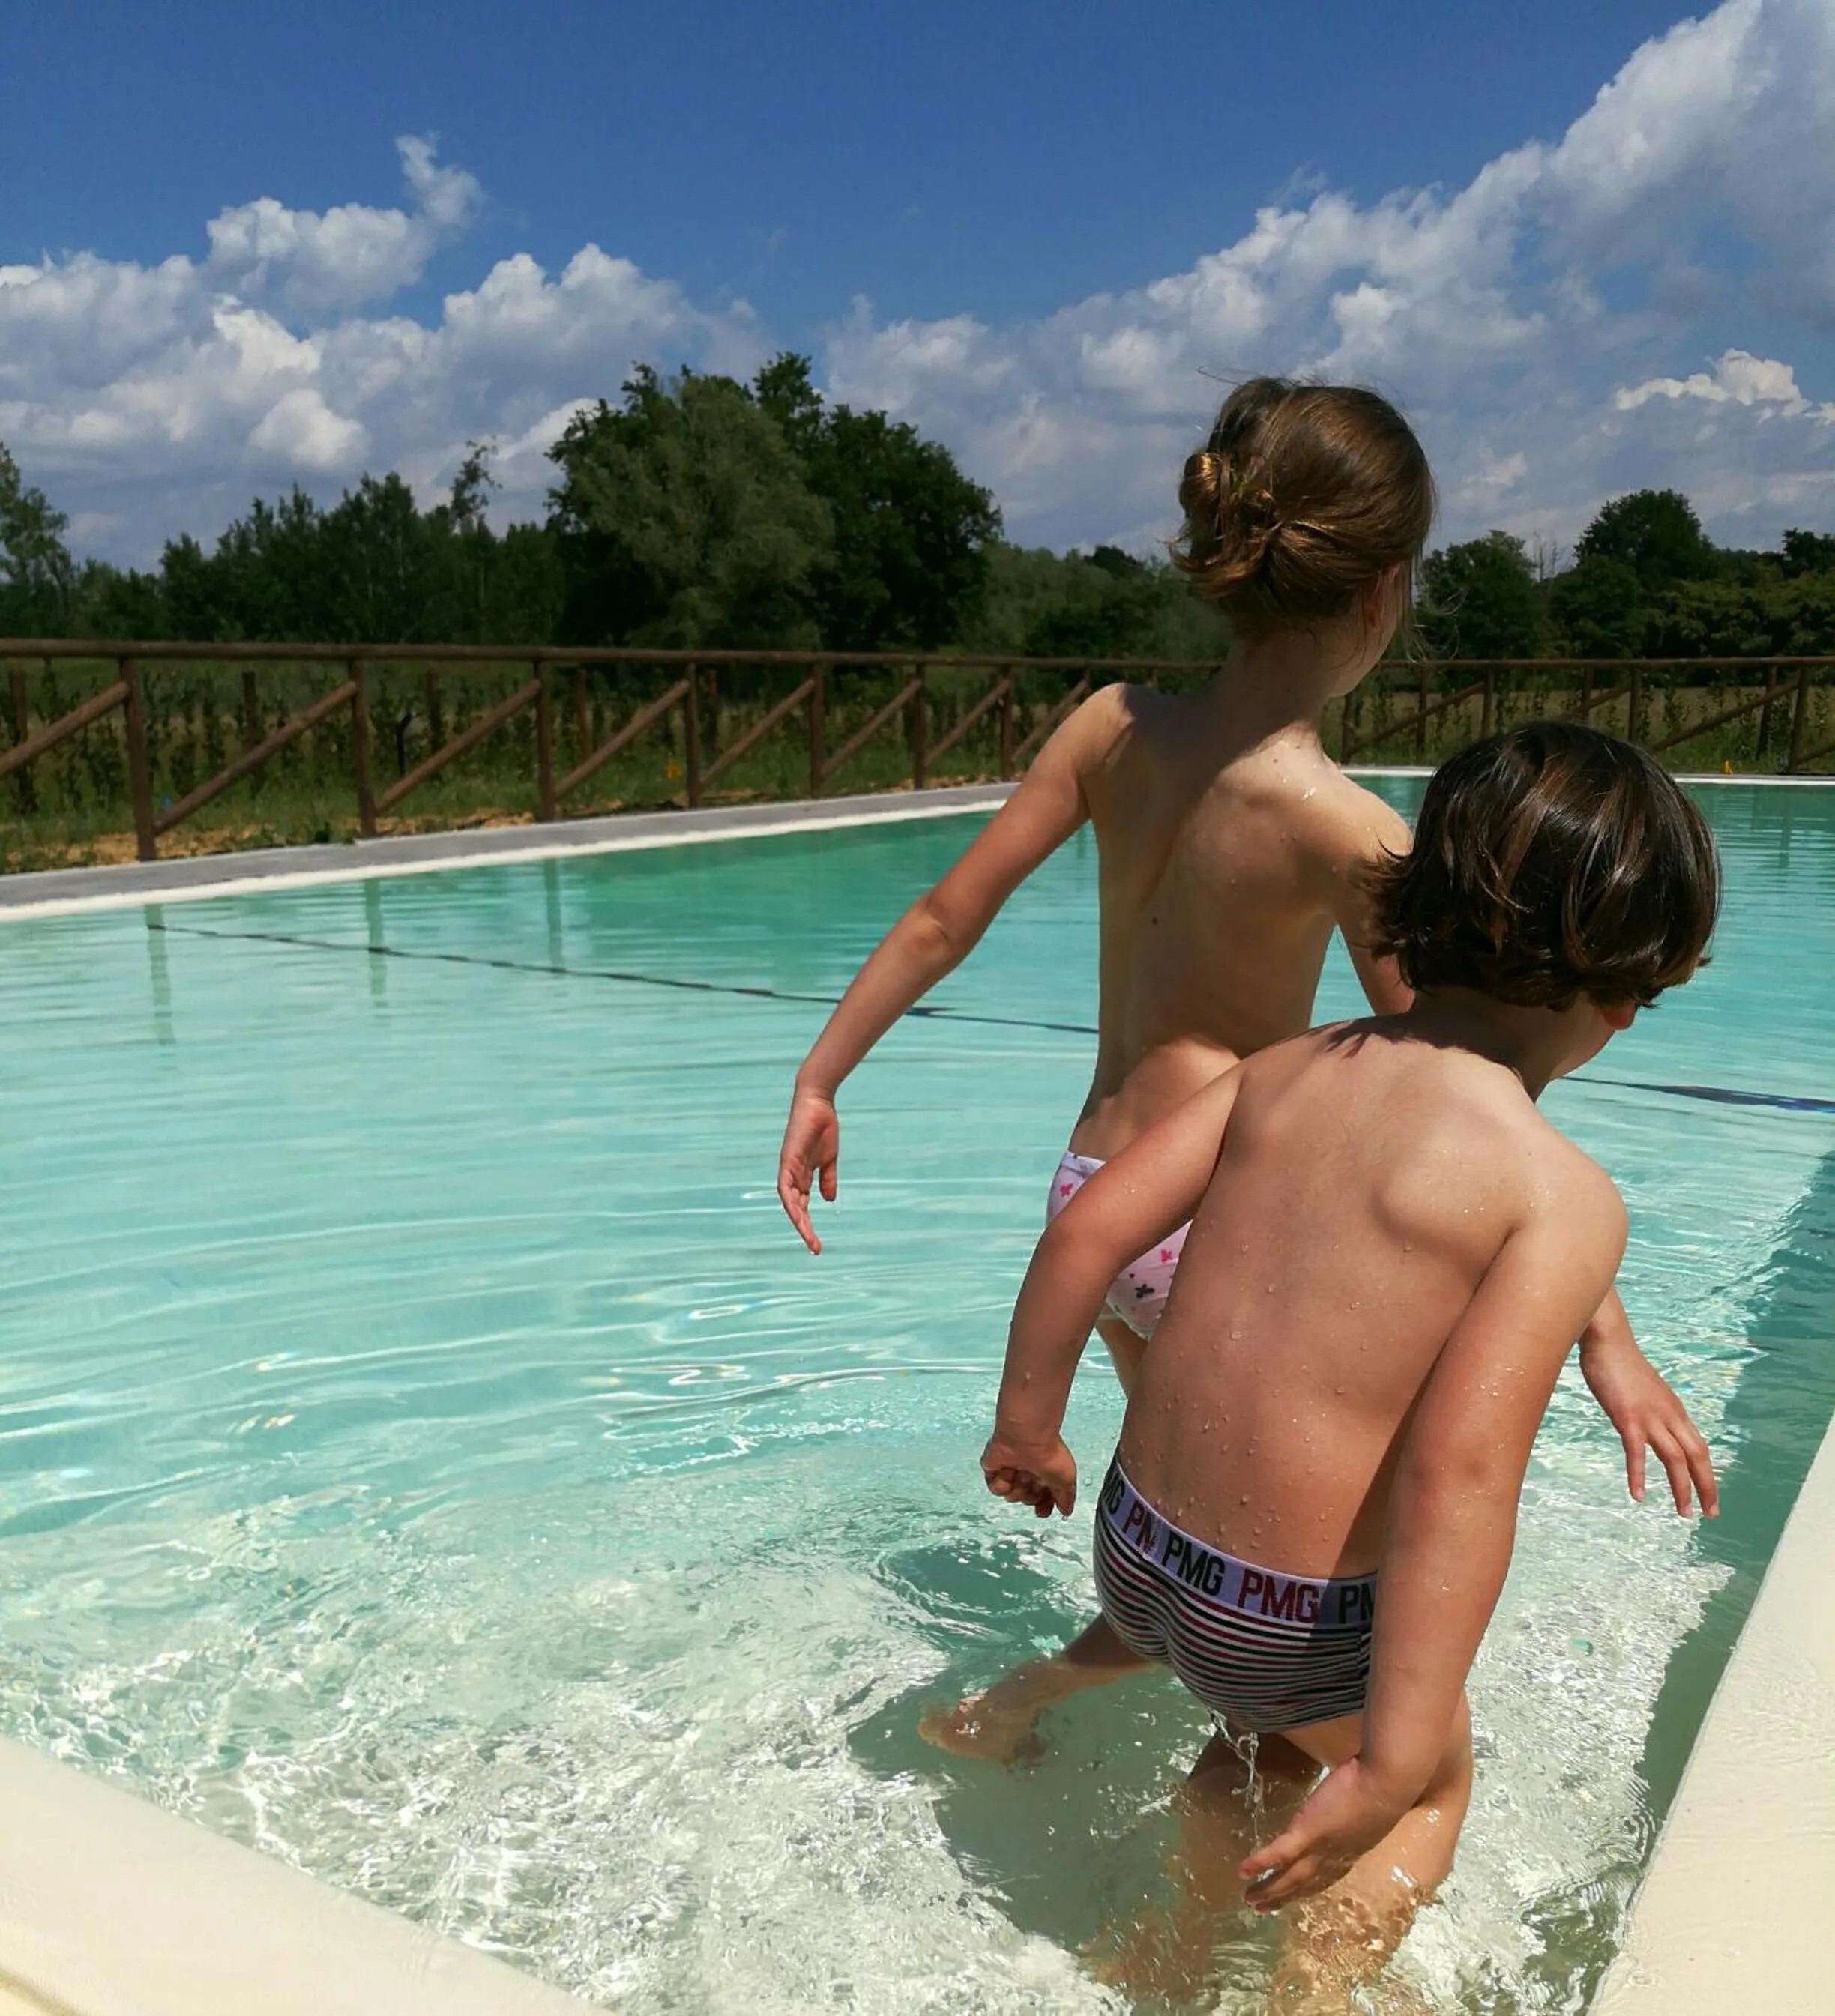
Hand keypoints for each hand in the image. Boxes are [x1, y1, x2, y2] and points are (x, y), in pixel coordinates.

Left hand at [777, 1087, 838, 1254]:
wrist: (817, 1103)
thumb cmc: (822, 1128)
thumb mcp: (829, 1159)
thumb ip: (827, 1179)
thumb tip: (829, 1200)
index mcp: (801, 1176)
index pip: (801, 1206)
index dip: (807, 1224)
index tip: (817, 1243)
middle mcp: (791, 1175)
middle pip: (795, 1208)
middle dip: (804, 1229)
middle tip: (815, 1248)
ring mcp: (788, 1168)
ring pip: (789, 1202)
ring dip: (798, 1221)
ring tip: (808, 1238)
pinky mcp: (787, 1160)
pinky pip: (786, 1185)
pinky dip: (791, 1201)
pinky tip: (797, 1214)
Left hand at [980, 1431, 1076, 1518]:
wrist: (1028, 1437)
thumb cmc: (1050, 1454)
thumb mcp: (1067, 1480)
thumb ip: (1066, 1499)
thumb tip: (1066, 1511)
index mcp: (1046, 1473)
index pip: (1043, 1499)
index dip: (1042, 1507)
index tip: (1041, 1512)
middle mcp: (1028, 1472)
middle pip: (1027, 1500)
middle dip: (1031, 1495)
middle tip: (1034, 1482)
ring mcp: (1011, 1470)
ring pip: (1011, 1497)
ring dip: (1018, 1488)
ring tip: (1022, 1472)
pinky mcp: (993, 1468)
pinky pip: (995, 1489)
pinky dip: (1002, 1482)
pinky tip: (1009, 1470)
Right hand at [1238, 1756, 1411, 1910]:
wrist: (1387, 1782)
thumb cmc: (1385, 1784)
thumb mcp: (1372, 1803)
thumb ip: (1360, 1807)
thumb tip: (1355, 1797)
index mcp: (1350, 1850)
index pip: (1326, 1876)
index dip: (1308, 1887)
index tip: (1294, 1894)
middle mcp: (1335, 1857)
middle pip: (1304, 1883)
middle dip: (1283, 1896)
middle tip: (1262, 1908)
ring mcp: (1320, 1846)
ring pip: (1290, 1876)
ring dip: (1269, 1890)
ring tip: (1249, 1899)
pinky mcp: (1308, 1831)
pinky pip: (1280, 1852)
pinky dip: (1261, 1863)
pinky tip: (1243, 1870)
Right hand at [1579, 1320, 1717, 1517]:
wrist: (1608, 1339)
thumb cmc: (1620, 1362)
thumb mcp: (1644, 1390)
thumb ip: (1650, 1408)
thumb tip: (1648, 1422)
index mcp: (1674, 1410)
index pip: (1699, 1447)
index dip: (1707, 1474)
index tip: (1709, 1497)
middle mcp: (1669, 1415)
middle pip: (1698, 1456)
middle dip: (1707, 1487)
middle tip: (1710, 1515)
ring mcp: (1650, 1416)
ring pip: (1676, 1458)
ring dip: (1682, 1489)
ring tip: (1684, 1514)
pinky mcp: (1628, 1417)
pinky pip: (1636, 1452)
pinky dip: (1638, 1475)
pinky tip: (1639, 1496)